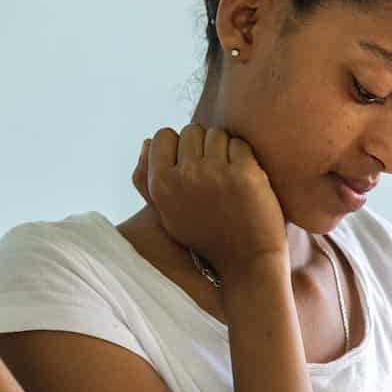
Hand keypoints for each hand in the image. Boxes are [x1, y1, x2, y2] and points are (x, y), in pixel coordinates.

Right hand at [132, 125, 286, 277]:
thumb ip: (148, 178)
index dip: (177, 146)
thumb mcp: (166, 213)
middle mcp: (185, 175)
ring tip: (228, 177)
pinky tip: (244, 180)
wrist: (246, 261)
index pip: (162, 136)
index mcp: (161, 184)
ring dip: (224, 150)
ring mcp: (215, 173)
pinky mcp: (244, 173)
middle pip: (191, 131)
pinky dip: (245, 157)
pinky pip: (240, 144)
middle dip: (202, 146)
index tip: (189, 165)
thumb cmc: (205, 236)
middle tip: (212, 173)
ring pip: (217, 134)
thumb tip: (145, 142)